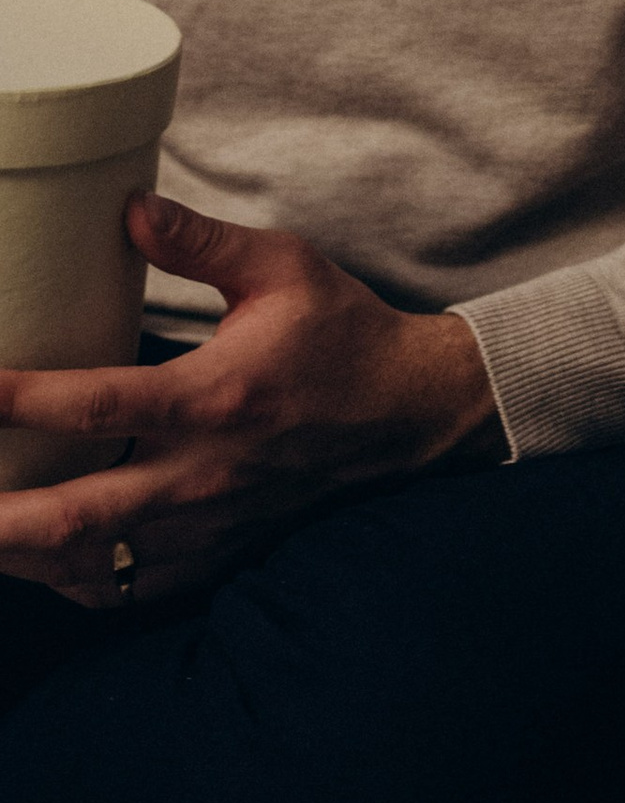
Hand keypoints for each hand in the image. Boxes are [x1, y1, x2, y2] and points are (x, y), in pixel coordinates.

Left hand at [0, 193, 501, 609]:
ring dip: (17, 556)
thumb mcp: (283, 267)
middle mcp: (204, 475)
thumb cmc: (340, 334)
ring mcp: (207, 529)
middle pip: (73, 517)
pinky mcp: (215, 558)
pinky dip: (67, 582)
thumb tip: (126, 209)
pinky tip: (35, 562)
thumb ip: (201, 242)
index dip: (18, 400)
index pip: (96, 406)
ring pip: (88, 566)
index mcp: (215, 396)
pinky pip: (124, 592)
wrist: (408, 414)